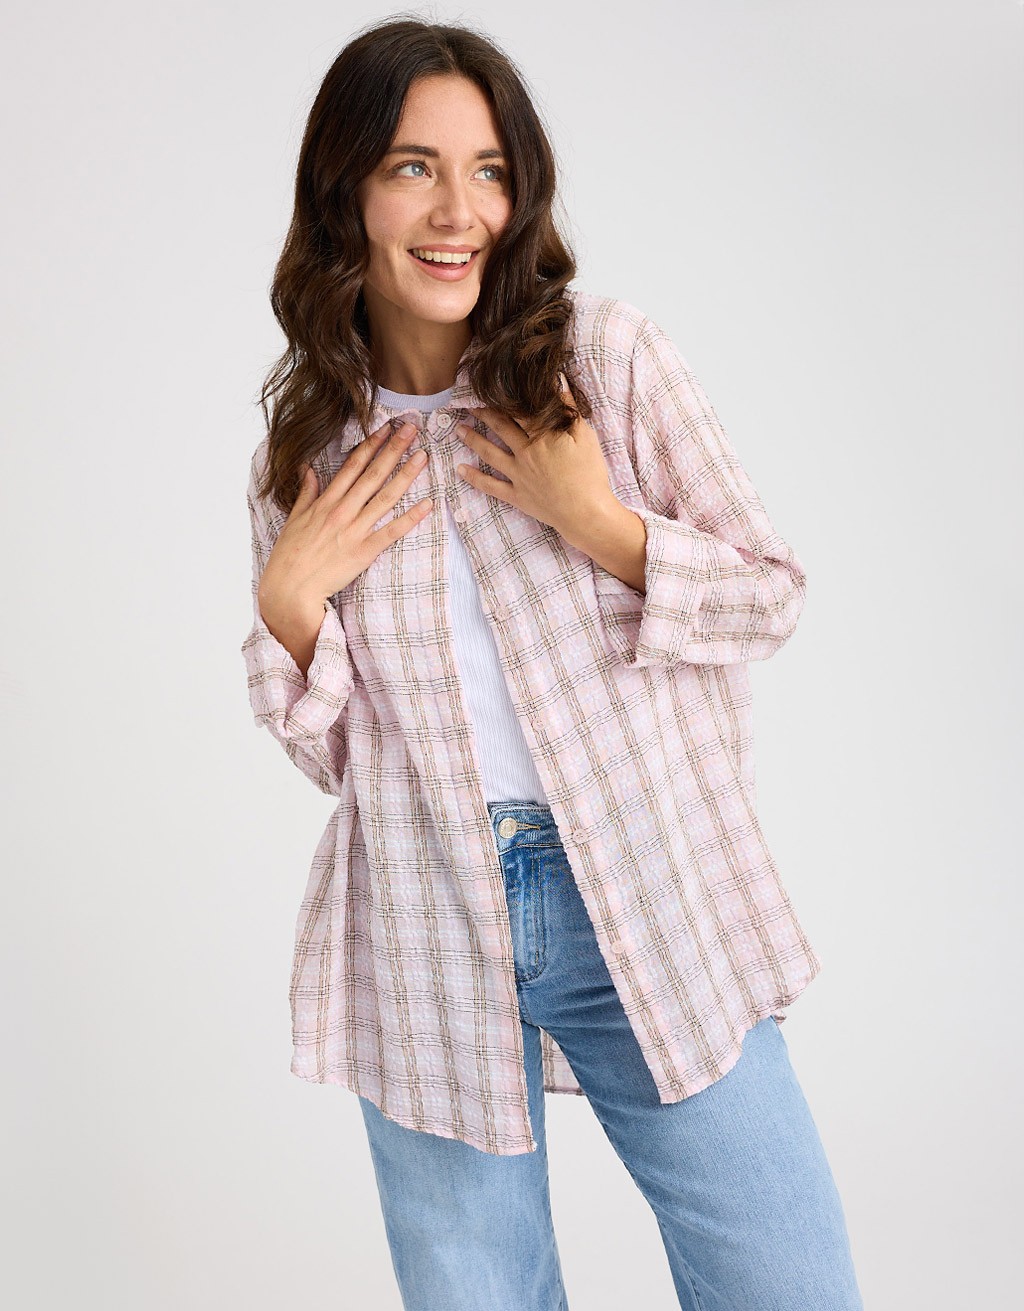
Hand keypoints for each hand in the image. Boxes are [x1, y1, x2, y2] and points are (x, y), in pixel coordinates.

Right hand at [258, 416, 432, 621]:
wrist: (290, 588)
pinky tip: (428, 503)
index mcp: (326, 501)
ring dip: (406, 475)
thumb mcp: (294, 518)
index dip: (371, 444)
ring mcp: (354, 530)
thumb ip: (306, 492)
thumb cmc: (290, 555)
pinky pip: (392, 531)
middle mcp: (342, 511)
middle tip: (412, 430)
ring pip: (385, 497)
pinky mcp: (364, 551)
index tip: (386, 427)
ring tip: (422, 456)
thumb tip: (308, 469)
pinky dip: (411, 518)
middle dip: (393, 449)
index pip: (352, 465)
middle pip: (373, 474)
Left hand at [454, 388, 618, 542]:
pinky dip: (475, 478)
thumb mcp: (585, 436)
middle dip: (484, 414)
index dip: (506, 398)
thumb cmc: (590, 473)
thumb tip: (560, 382)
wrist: (586, 512)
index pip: (520, 411)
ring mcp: (518, 475)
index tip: (493, 388)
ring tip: (458, 429)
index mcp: (541, 436)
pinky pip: (491, 486)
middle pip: (500, 428)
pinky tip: (460, 469)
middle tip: (468, 404)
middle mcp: (525, 452)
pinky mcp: (517, 495)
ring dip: (472, 440)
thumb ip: (570, 409)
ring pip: (490, 453)